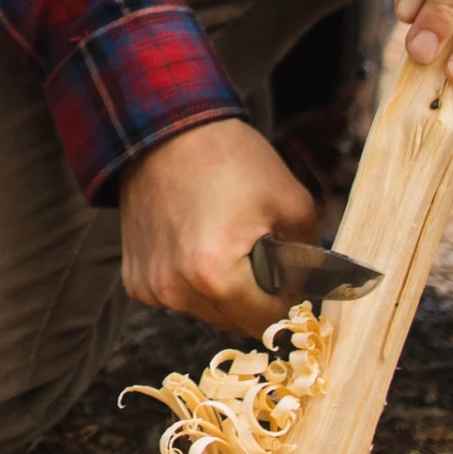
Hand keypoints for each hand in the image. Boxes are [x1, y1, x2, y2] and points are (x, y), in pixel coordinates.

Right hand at [120, 118, 318, 337]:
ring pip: (208, 313)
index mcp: (216, 275)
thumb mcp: (291, 202)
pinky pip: (180, 298)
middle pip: (237, 322)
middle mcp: (177, 291)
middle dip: (257, 297)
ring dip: (226, 292)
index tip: (293, 280)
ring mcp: (152, 288)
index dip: (288, 303)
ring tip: (228, 242)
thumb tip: (316, 294)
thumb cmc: (232, 160)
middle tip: (262, 253)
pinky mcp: (136, 281)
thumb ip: (310, 259)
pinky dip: (195, 282)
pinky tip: (199, 242)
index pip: (267, 322)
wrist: (169, 131)